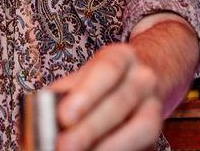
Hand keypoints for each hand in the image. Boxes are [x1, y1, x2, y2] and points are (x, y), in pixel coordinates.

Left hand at [49, 44, 163, 150]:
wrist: (140, 83)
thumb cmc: (101, 83)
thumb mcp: (83, 78)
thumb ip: (64, 95)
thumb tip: (41, 119)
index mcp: (121, 57)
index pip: (107, 69)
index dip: (87, 93)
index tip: (65, 116)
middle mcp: (143, 79)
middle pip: (121, 102)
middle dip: (91, 128)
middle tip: (64, 146)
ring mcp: (156, 106)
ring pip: (143, 127)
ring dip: (110, 145)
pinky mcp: (159, 133)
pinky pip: (144, 145)